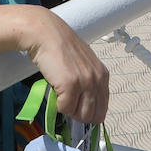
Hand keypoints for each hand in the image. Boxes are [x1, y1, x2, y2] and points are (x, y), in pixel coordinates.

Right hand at [21, 7, 108, 122]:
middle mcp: (97, 79)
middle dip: (79, 114)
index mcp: (103, 75)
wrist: (46, 34)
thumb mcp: (84, 65)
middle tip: (67, 104)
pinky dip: (58, 105)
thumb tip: (84, 106)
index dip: (90, 113)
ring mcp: (85, 82)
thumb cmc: (61, 48)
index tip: (79, 111)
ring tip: (61, 96)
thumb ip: (88, 83)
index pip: (103, 108)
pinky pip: (65, 108)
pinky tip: (54, 90)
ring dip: (69, 110)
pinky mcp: (70, 85)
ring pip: (81, 115)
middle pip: (94, 115)